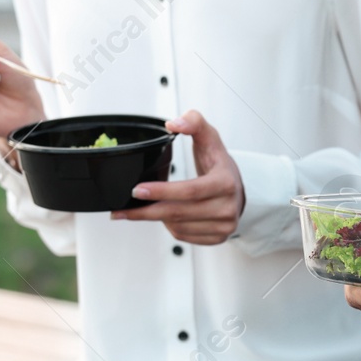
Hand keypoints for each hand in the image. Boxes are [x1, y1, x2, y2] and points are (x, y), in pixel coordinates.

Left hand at [112, 110, 245, 244]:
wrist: (237, 189)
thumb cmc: (218, 164)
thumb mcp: (210, 138)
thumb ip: (193, 122)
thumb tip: (174, 123)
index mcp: (225, 183)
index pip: (190, 191)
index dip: (161, 192)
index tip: (136, 191)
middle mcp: (228, 208)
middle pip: (180, 213)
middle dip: (147, 212)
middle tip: (122, 210)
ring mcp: (224, 226)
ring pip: (179, 228)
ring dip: (158, 219)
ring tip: (146, 209)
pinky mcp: (218, 238)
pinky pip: (185, 237)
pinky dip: (170, 228)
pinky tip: (164, 218)